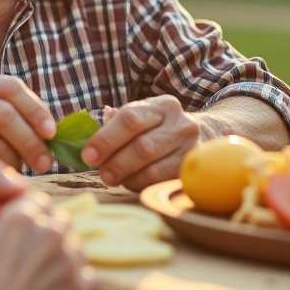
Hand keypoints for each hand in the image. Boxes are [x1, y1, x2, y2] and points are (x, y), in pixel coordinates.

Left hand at [0, 160, 27, 270]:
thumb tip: (21, 182)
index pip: (18, 186)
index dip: (29, 200)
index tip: (37, 215)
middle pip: (17, 209)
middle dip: (24, 222)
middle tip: (25, 238)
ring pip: (9, 230)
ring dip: (14, 239)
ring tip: (14, 251)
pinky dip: (1, 253)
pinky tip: (1, 260)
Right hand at [0, 194, 94, 289]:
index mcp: (22, 217)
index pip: (38, 199)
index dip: (29, 211)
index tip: (23, 225)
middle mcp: (49, 233)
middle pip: (59, 217)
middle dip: (48, 228)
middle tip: (31, 248)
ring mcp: (67, 261)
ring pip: (75, 243)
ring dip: (62, 251)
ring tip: (41, 269)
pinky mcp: (79, 288)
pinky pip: (87, 273)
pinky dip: (75, 278)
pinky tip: (55, 285)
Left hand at [80, 96, 199, 189]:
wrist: (202, 136)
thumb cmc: (160, 127)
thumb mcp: (143, 115)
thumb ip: (117, 122)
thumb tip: (93, 133)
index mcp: (162, 105)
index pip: (130, 118)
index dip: (105, 139)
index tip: (88, 155)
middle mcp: (180, 123)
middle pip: (141, 147)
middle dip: (115, 162)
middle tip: (101, 172)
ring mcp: (189, 148)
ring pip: (151, 168)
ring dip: (126, 176)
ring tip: (112, 178)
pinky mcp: (191, 170)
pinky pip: (160, 182)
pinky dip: (139, 184)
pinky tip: (131, 181)